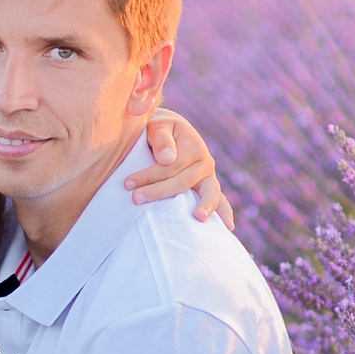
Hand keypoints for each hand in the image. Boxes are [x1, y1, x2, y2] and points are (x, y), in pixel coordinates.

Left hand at [130, 109, 233, 227]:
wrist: (171, 133)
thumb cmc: (160, 131)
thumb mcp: (159, 126)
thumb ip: (162, 138)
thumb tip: (167, 160)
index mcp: (194, 146)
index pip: (170, 166)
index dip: (148, 175)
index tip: (127, 183)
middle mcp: (205, 162)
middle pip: (183, 181)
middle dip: (158, 191)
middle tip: (135, 199)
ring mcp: (209, 177)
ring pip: (207, 193)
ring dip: (204, 206)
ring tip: (198, 218)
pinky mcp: (207, 188)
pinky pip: (219, 200)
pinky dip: (223, 212)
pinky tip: (227, 227)